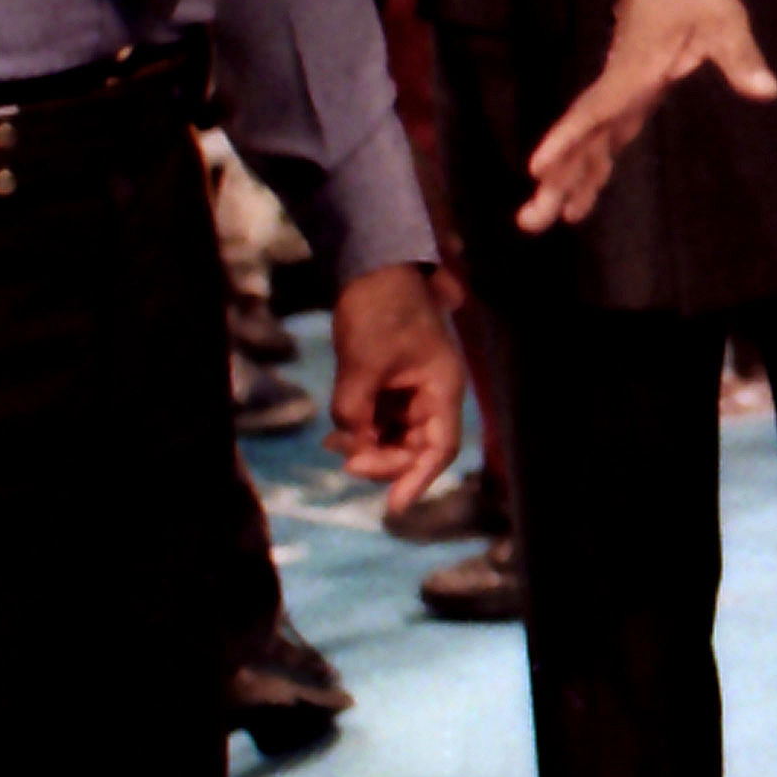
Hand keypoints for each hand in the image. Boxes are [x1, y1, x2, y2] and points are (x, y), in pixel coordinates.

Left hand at [326, 265, 472, 512]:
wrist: (373, 268)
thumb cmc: (380, 310)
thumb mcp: (364, 362)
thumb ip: (355, 408)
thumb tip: (347, 443)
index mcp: (442, 388)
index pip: (440, 447)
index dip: (419, 479)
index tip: (392, 508)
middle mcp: (432, 394)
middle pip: (415, 448)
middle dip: (383, 461)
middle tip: (347, 462)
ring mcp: (412, 390)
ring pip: (395, 438)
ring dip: (368, 448)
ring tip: (335, 446)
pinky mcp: (392, 385)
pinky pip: (380, 421)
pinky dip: (361, 432)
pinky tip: (336, 434)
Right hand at [516, 0, 775, 233]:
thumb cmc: (696, 0)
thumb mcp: (725, 22)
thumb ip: (740, 57)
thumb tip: (766, 90)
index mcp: (634, 73)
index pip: (596, 109)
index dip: (567, 138)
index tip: (538, 166)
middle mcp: (617, 91)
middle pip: (579, 139)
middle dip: (555, 177)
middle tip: (529, 220)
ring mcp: (617, 100)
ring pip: (584, 146)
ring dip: (562, 183)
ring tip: (534, 223)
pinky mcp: (625, 106)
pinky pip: (599, 144)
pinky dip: (587, 174)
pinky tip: (576, 205)